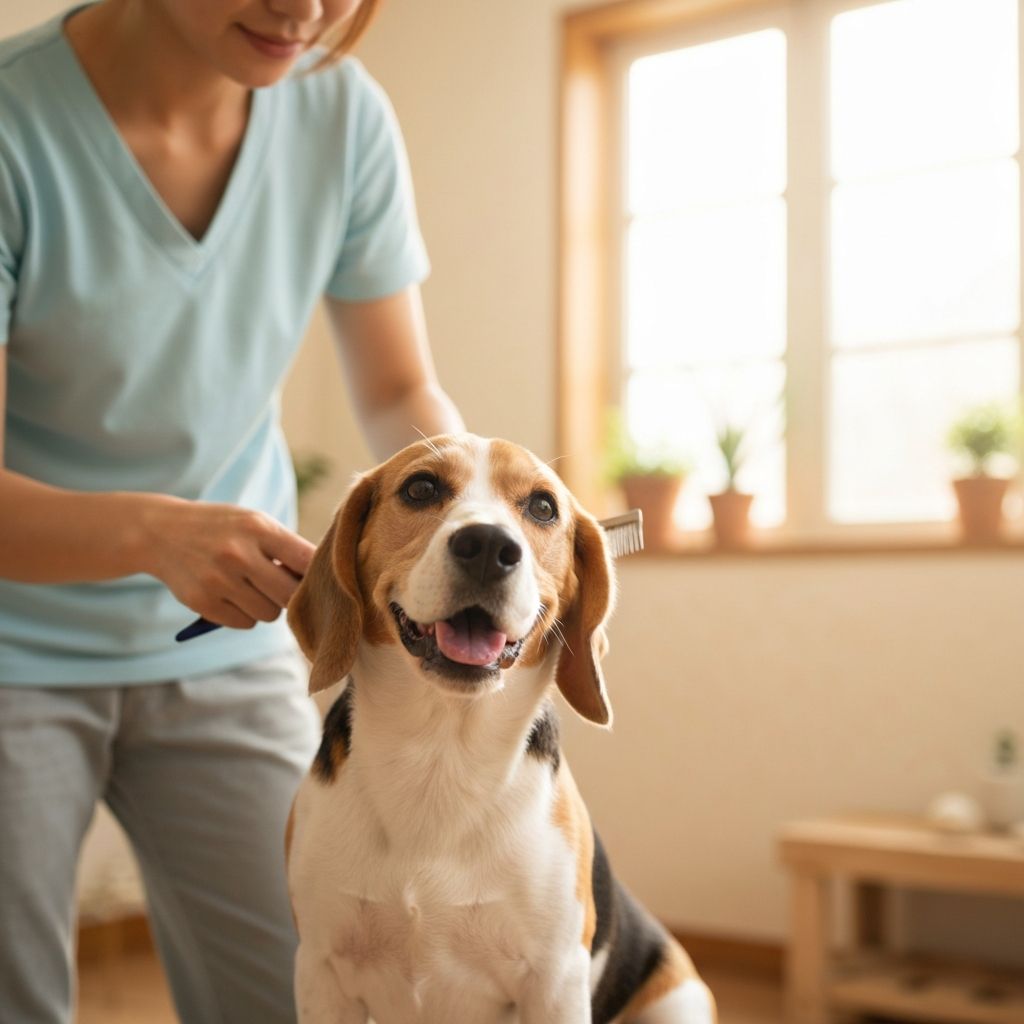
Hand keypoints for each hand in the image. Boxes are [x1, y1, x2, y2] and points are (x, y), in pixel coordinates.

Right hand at [141, 497, 315, 628]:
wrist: (161, 531)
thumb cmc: (222, 528)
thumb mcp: (254, 522)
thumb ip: (286, 547)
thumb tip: (323, 581)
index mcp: (258, 528)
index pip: (306, 560)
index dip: (318, 574)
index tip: (318, 578)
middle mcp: (238, 553)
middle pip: (290, 595)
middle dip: (291, 596)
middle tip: (281, 586)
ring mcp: (218, 580)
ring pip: (268, 614)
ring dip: (266, 606)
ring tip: (251, 587)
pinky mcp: (202, 602)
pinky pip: (244, 624)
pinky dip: (244, 615)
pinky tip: (231, 595)